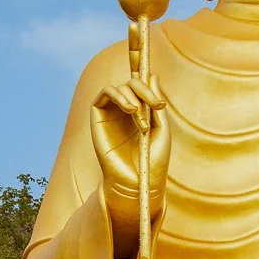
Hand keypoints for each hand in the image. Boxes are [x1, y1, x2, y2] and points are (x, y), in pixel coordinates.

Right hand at [91, 74, 170, 249]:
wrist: (137, 182)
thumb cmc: (152, 161)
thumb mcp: (161, 129)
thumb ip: (155, 104)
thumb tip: (152, 76)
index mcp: (141, 113)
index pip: (142, 87)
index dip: (149, 86)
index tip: (161, 106)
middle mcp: (124, 111)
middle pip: (131, 84)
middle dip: (144, 90)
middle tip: (156, 106)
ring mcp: (110, 114)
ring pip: (119, 87)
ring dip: (132, 95)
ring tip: (139, 115)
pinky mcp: (97, 117)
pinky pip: (104, 93)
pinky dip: (118, 95)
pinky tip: (130, 110)